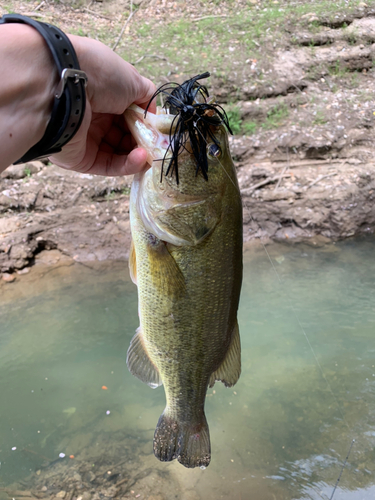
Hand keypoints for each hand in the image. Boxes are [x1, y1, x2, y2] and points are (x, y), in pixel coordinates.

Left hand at [50, 35, 155, 175]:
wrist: (63, 86)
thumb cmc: (98, 75)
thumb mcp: (131, 79)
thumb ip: (146, 96)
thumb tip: (153, 113)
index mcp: (104, 95)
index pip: (129, 114)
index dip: (145, 122)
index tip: (158, 128)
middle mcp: (94, 117)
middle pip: (125, 135)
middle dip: (144, 140)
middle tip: (158, 144)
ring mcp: (87, 139)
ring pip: (120, 154)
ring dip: (139, 154)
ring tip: (151, 153)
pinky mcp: (82, 160)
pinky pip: (110, 166)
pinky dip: (128, 164)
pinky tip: (140, 157)